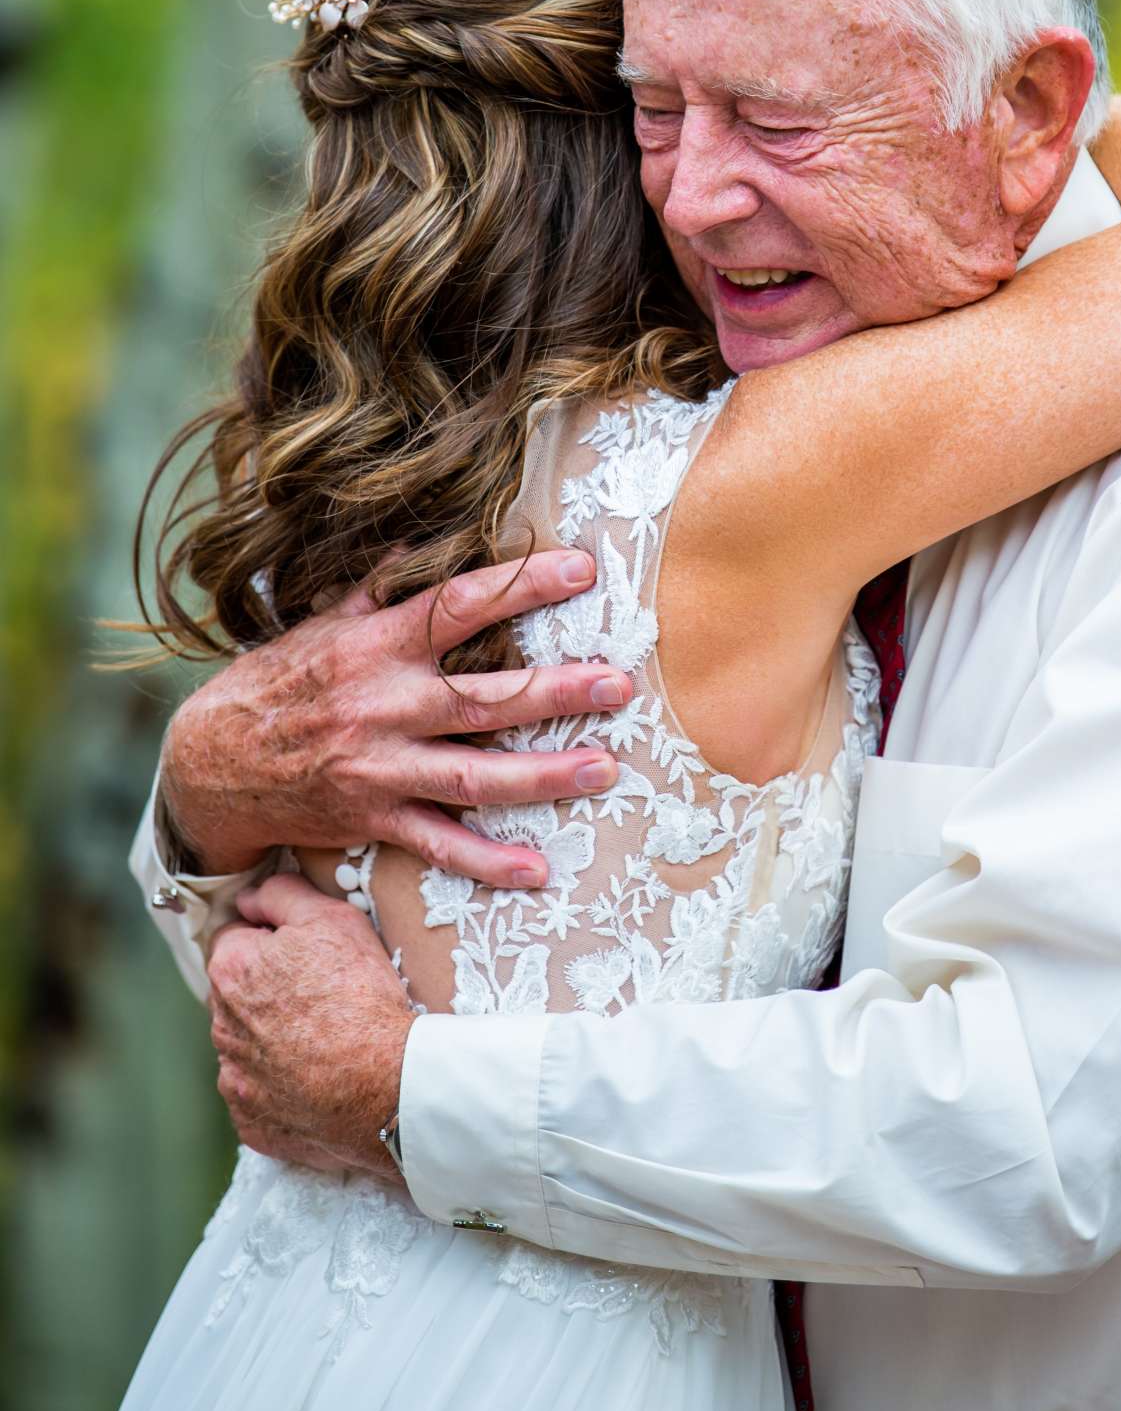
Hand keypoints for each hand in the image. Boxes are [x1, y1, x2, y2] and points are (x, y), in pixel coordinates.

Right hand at [162, 552, 631, 888]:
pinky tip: (537, 871)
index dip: (522, 585)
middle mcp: (384, 706)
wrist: (211, 767)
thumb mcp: (324, 624)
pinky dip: (487, 861)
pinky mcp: (374, 818)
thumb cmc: (278, 683)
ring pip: (474, 775)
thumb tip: (423, 539)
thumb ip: (380, 588)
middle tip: (620, 683)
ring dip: (544, 776)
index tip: (582, 569)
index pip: (459, 606)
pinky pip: (438, 844)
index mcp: (377, 648)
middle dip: (556, 692)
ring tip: (605, 769)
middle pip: (483, 698)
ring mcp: (381, 768)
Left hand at [209, 875, 412, 1179]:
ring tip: (323, 1037)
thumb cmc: (361, 995)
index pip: (235, 936)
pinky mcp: (251, 1121)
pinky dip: (280, 1085)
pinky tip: (317, 1077)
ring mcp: (234, 1080)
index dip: (271, 937)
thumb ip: (282, 895)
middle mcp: (220, 1027)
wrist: (385, 1083)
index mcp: (231, 970)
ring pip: (246, 1045)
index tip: (306, 950)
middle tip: (321, 992)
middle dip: (268, 988)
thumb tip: (252, 896)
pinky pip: (258, 1094)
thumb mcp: (332, 918)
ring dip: (272, 1037)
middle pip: (238, 994)